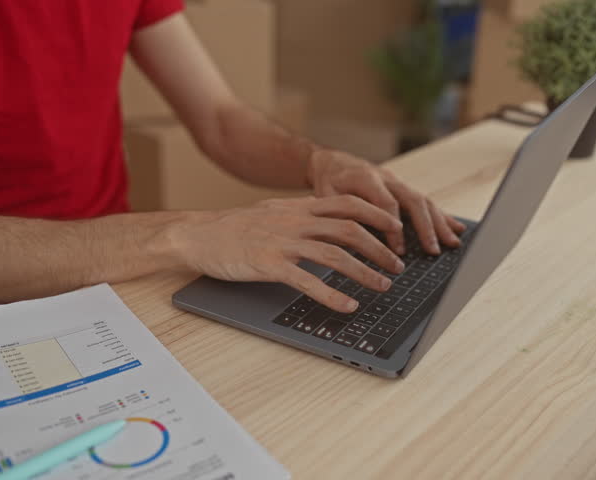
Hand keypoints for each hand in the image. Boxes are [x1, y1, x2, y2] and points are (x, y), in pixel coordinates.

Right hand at [171, 196, 405, 311]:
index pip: (347, 203)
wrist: (197, 236)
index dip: (376, 214)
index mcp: (298, 208)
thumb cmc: (233, 228)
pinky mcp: (269, 264)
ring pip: (335, 255)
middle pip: (349, 230)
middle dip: (380, 248)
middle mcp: (295, 221)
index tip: (396, 226)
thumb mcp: (272, 213)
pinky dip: (332, 295)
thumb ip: (300, 214)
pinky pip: (308, 281)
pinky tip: (347, 306)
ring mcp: (282, 242)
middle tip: (398, 266)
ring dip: (365, 272)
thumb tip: (326, 218)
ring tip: (383, 286)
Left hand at [307, 149, 465, 255]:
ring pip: (423, 200)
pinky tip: (457, 228)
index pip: (386, 204)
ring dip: (440, 223)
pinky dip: (442, 216)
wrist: (332, 163)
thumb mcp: (324, 198)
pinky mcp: (403, 189)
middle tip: (434, 250)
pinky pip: (426, 202)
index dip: (394, 229)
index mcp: (365, 178)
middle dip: (426, 227)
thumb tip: (356, 241)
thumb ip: (341, 215)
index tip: (399, 251)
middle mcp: (386, 178)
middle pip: (413, 200)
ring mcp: (398, 183)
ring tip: (453, 243)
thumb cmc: (327, 184)